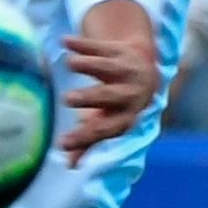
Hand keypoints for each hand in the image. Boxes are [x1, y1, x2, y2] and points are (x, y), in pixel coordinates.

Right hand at [56, 0, 161, 156]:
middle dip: (90, 98)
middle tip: (67, 100)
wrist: (145, 72)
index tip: (62, 143)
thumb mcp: (107, 123)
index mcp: (125, 118)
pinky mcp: (121, 50)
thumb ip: (88, 142)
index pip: (104, 130)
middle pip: (110, 96)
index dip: (83, 137)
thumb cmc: (118, 105)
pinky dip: (83, 44)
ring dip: (89, 64)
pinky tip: (64, 41)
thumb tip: (69, 165)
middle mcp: (129, 94)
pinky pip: (101, 46)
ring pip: (108, 67)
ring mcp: (126, 70)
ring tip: (69, 63)